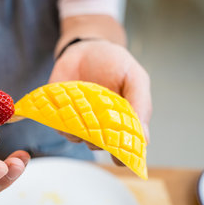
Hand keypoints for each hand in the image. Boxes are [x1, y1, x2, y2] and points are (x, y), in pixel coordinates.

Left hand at [49, 39, 151, 161]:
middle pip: (98, 146)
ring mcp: (79, 121)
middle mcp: (100, 126)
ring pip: (77, 139)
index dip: (122, 156)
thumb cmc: (114, 63)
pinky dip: (62, 122)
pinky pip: (59, 126)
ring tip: (82, 111)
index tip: (119, 157)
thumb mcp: (134, 77)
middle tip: (97, 124)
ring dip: (78, 131)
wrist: (86, 47)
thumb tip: (144, 140)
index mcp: (122, 122)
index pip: (123, 148)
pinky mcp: (61, 113)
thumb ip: (140, 104)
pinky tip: (67, 109)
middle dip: (97, 140)